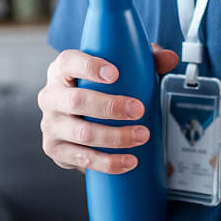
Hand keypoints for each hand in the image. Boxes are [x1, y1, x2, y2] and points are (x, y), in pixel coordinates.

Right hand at [39, 43, 178, 173]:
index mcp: (62, 70)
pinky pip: (81, 158)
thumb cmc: (101, 88)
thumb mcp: (120, 70)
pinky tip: (128, 160)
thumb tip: (170, 59)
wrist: (80, 117)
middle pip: (76, 101)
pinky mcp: (55, 149)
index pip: (68, 62)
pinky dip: (107, 162)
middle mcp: (50, 96)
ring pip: (81, 133)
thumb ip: (146, 60)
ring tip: (141, 136)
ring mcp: (50, 125)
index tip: (115, 74)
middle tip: (138, 110)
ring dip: (115, 137)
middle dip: (110, 107)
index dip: (90, 67)